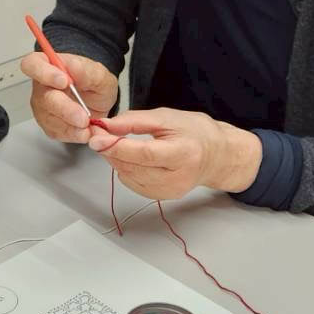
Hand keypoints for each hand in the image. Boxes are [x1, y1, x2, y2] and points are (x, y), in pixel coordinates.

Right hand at [21, 51, 117, 143]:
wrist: (99, 100)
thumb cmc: (93, 81)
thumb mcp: (97, 72)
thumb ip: (85, 70)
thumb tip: (72, 67)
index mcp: (48, 65)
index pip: (32, 64)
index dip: (43, 72)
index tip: (64, 81)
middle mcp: (42, 86)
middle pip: (43, 98)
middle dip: (64, 109)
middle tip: (82, 116)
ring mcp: (43, 107)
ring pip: (49, 118)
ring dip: (70, 125)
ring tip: (88, 126)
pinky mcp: (49, 125)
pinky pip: (57, 132)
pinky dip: (73, 134)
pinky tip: (84, 131)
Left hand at [86, 108, 262, 199]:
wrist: (217, 156)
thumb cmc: (195, 132)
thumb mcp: (166, 117)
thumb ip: (134, 121)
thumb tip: (106, 125)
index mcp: (184, 154)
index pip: (144, 154)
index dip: (117, 147)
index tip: (96, 137)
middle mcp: (178, 178)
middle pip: (134, 167)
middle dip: (110, 151)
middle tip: (98, 133)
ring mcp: (170, 191)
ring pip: (129, 177)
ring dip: (115, 160)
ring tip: (113, 142)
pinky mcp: (163, 197)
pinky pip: (133, 184)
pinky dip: (124, 169)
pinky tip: (127, 157)